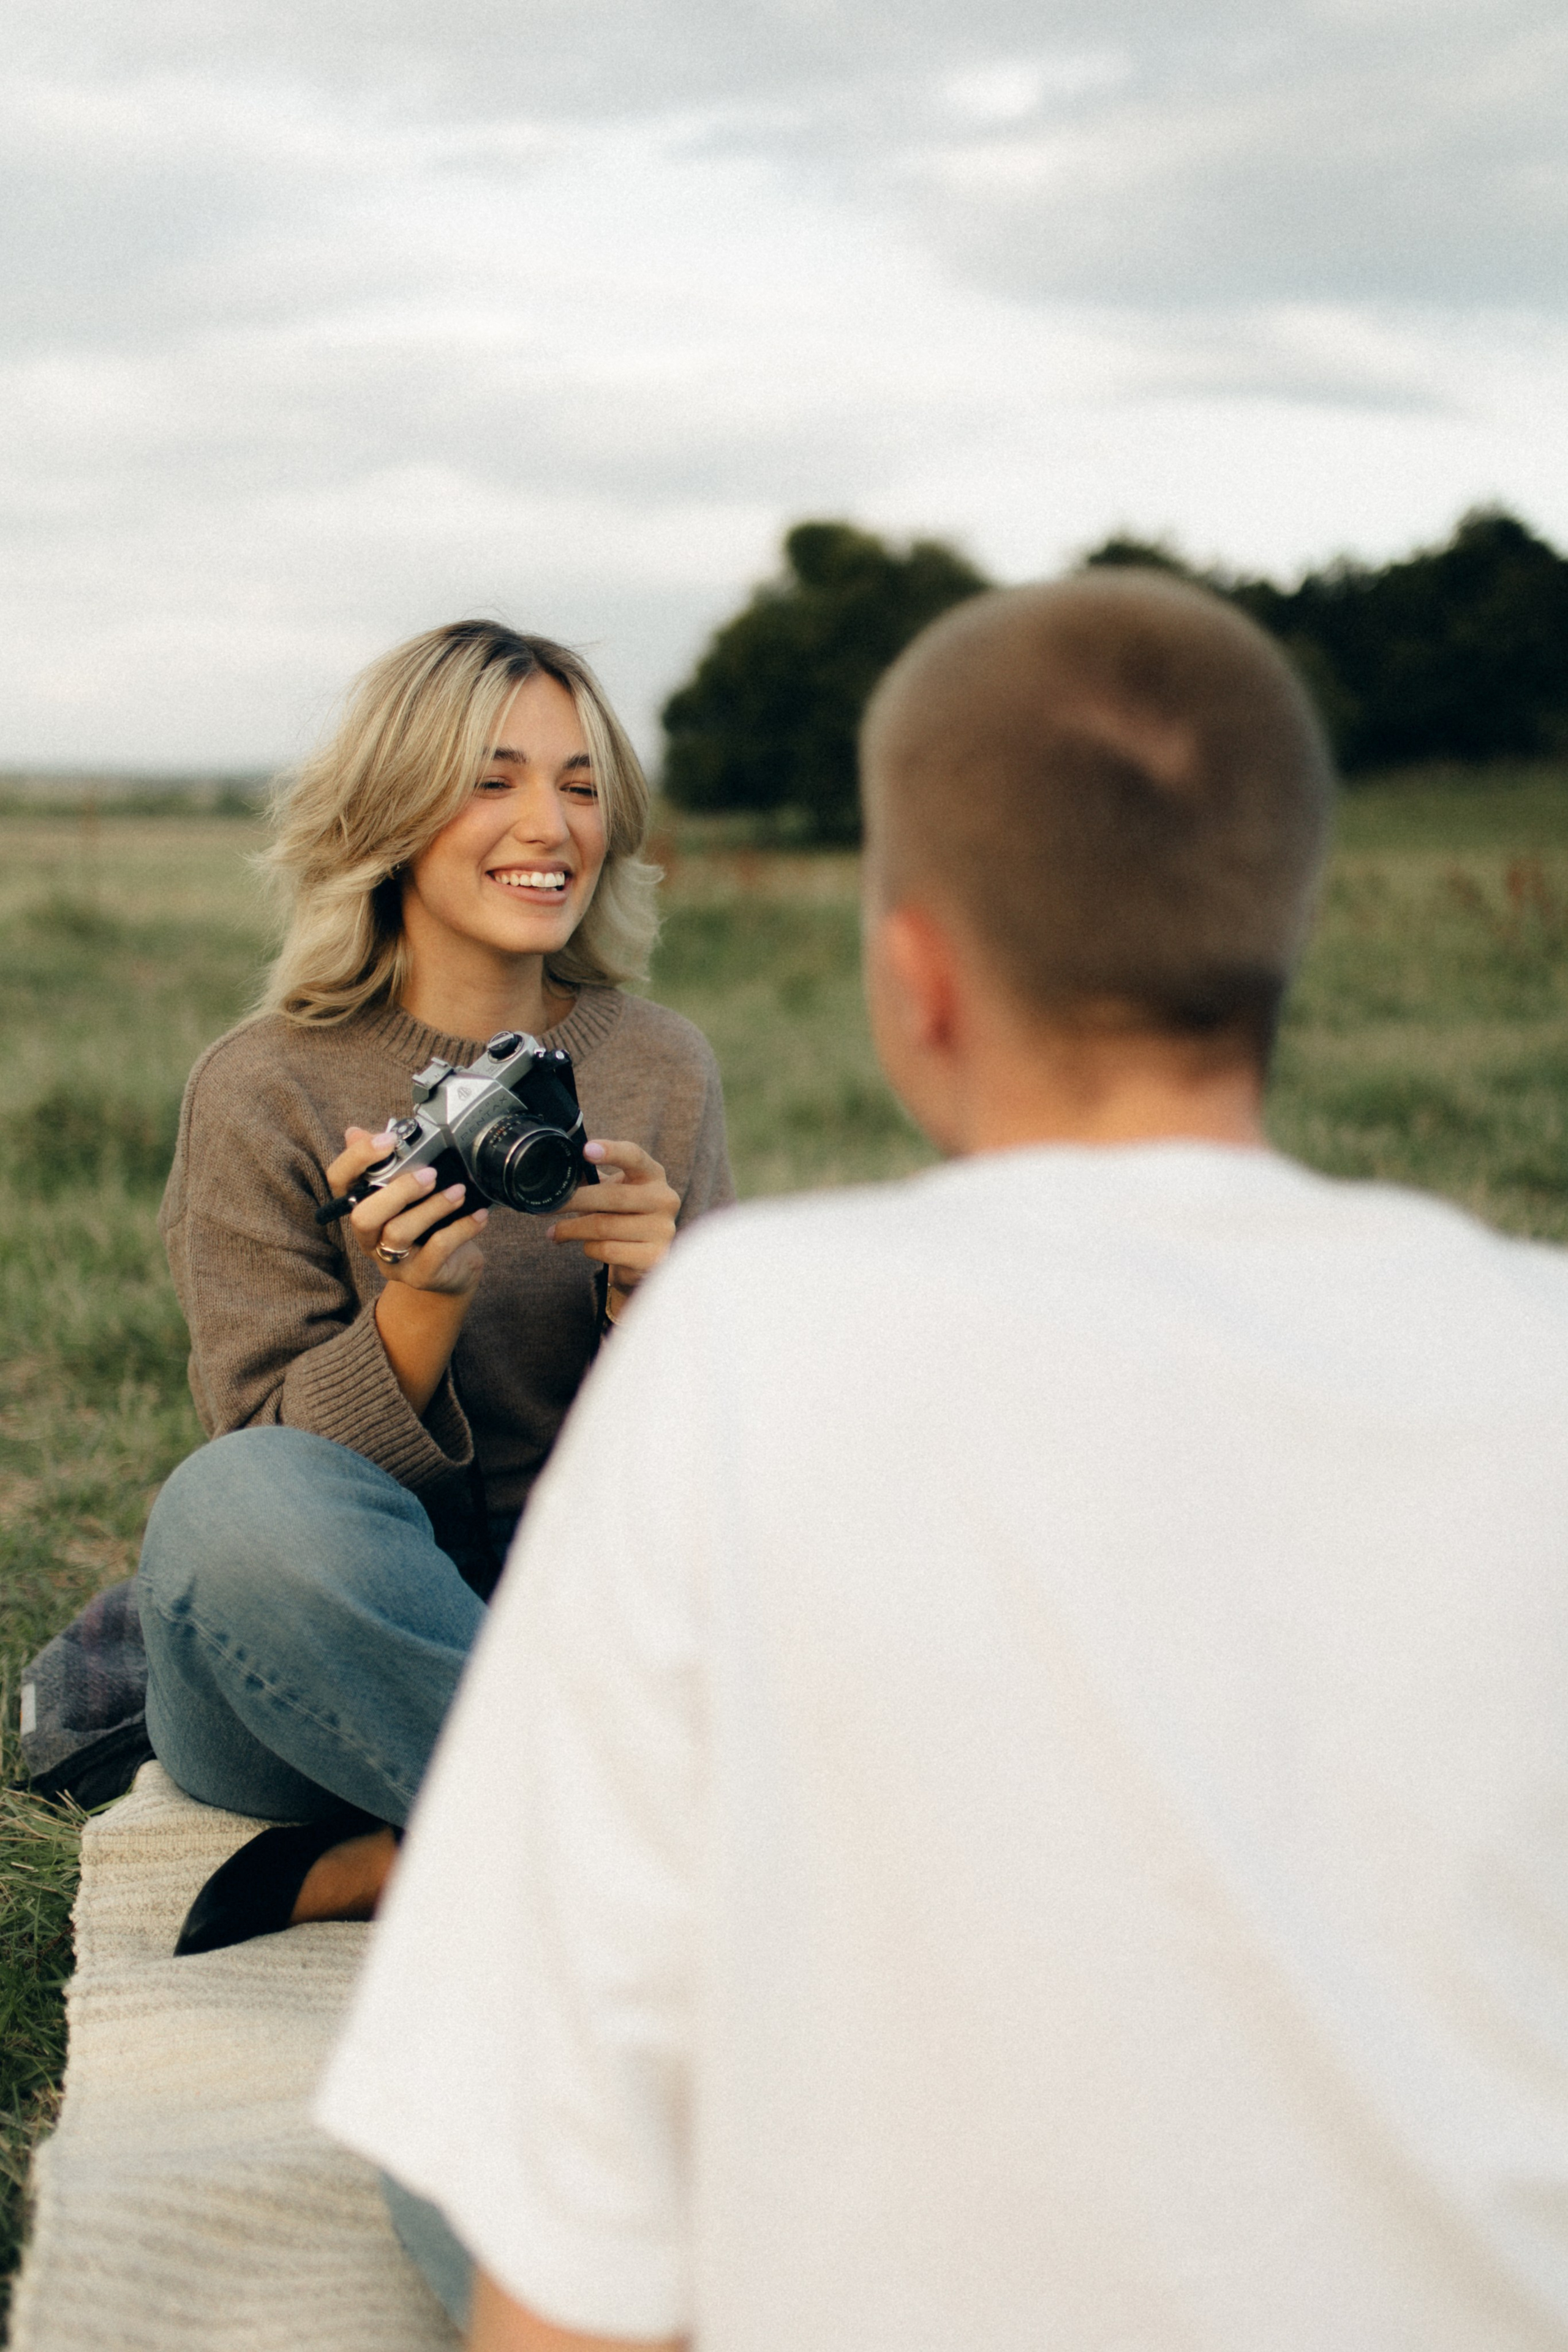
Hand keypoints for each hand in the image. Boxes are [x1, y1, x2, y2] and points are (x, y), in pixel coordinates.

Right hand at [328, 1128, 489, 1299]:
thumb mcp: (410, 1193)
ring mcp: (392, 1261)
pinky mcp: (420, 1276)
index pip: (339, 1181)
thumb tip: (355, 1132)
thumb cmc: (429, 1224)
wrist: (453, 1268)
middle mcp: (369, 1238)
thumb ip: (387, 1162)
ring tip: (459, 1192)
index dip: (356, 1159)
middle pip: (363, 1216)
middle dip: (398, 1191)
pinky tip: (479, 1215)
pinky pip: (437, 1250)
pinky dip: (461, 1228)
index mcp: (361, 1208)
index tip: (388, 1140)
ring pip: (399, 1232)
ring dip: (433, 1207)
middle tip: (430, 1175)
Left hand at [547, 1139, 678, 1308]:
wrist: (643, 1255)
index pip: (634, 1156)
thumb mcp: (611, 1191)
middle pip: (612, 1196)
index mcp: (652, 1175)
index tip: (586, 1149)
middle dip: (574, 1201)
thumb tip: (557, 1170)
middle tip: (549, 1206)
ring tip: (556, 1232)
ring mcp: (662, 1229)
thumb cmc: (622, 1215)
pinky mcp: (655, 1257)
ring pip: (605, 1227)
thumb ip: (590, 1179)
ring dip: (573, 1230)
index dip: (611, 1151)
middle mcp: (664, 1199)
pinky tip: (588, 1247)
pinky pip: (608, 1250)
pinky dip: (590, 1249)